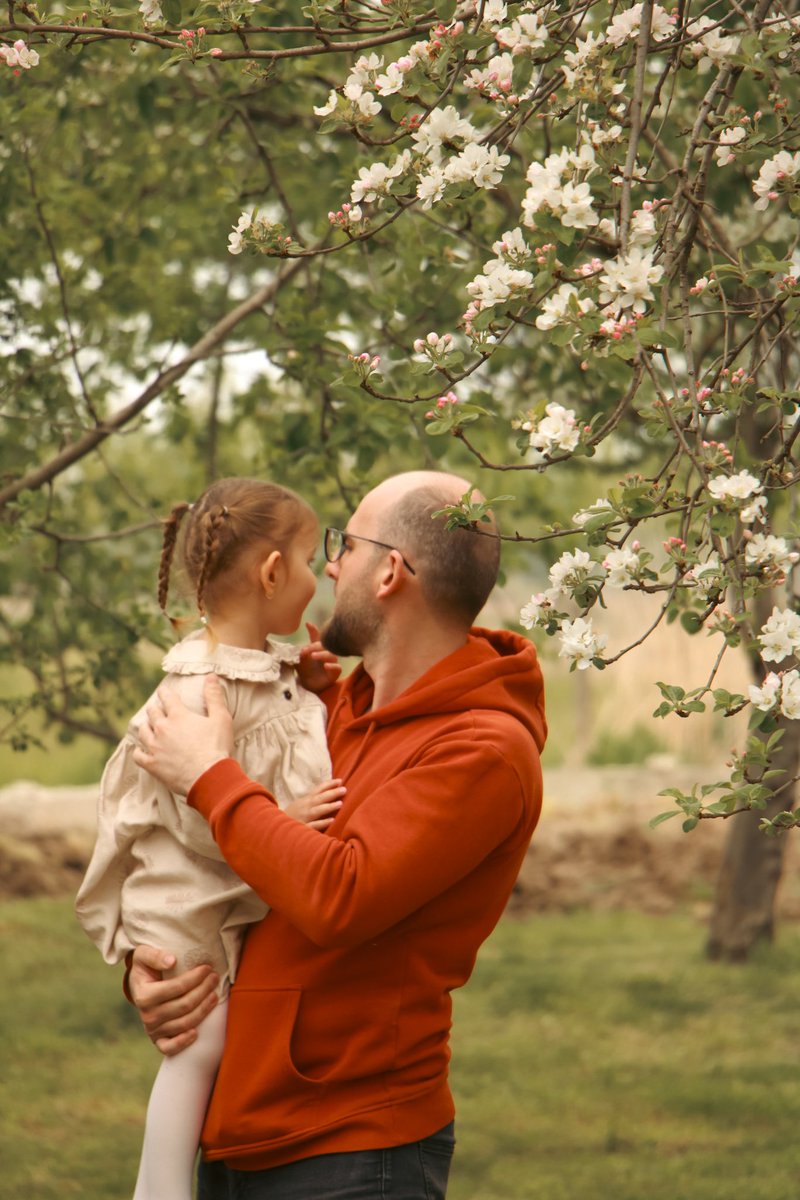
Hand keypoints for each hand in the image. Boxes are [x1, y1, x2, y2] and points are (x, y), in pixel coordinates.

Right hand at [128, 945, 219, 1055]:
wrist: (139, 986)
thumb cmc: (146, 967)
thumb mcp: (144, 955)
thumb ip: (155, 956)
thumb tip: (172, 961)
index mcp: (143, 995)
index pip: (176, 988)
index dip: (195, 978)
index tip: (207, 968)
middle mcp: (147, 1015)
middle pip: (184, 1005)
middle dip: (203, 990)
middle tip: (214, 978)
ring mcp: (152, 1030)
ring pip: (184, 1023)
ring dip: (203, 1010)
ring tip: (214, 995)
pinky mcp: (158, 1040)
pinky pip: (170, 1048)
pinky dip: (183, 1042)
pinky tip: (196, 1032)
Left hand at [133, 674, 233, 794]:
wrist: (209, 776)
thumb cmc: (216, 746)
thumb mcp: (221, 718)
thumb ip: (214, 696)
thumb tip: (211, 676)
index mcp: (178, 716)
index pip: (167, 697)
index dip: (165, 693)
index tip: (164, 691)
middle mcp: (163, 728)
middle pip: (152, 712)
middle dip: (155, 708)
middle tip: (158, 708)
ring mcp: (155, 747)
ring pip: (143, 731)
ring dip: (146, 727)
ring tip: (149, 726)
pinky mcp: (152, 765)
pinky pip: (138, 755)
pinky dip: (139, 751)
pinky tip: (142, 751)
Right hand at [283, 778, 345, 829]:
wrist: (275, 826)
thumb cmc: (291, 815)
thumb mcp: (300, 804)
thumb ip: (312, 799)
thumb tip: (326, 793)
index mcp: (305, 800)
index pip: (318, 790)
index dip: (329, 784)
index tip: (340, 780)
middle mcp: (305, 807)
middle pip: (320, 798)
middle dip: (332, 793)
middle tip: (344, 789)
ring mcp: (304, 818)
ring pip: (317, 811)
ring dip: (328, 806)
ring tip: (340, 803)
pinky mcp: (303, 828)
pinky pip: (314, 825)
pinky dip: (322, 822)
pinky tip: (331, 820)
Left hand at [297, 621, 340, 693]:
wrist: (309, 686)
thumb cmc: (306, 671)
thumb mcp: (300, 661)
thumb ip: (301, 654)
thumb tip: (303, 649)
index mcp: (317, 648)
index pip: (316, 637)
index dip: (313, 630)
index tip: (308, 624)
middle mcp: (326, 653)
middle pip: (325, 645)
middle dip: (315, 646)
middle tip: (306, 650)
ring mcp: (332, 662)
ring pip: (331, 655)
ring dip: (322, 654)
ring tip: (313, 656)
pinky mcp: (336, 672)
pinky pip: (337, 667)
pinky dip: (332, 666)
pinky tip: (326, 666)